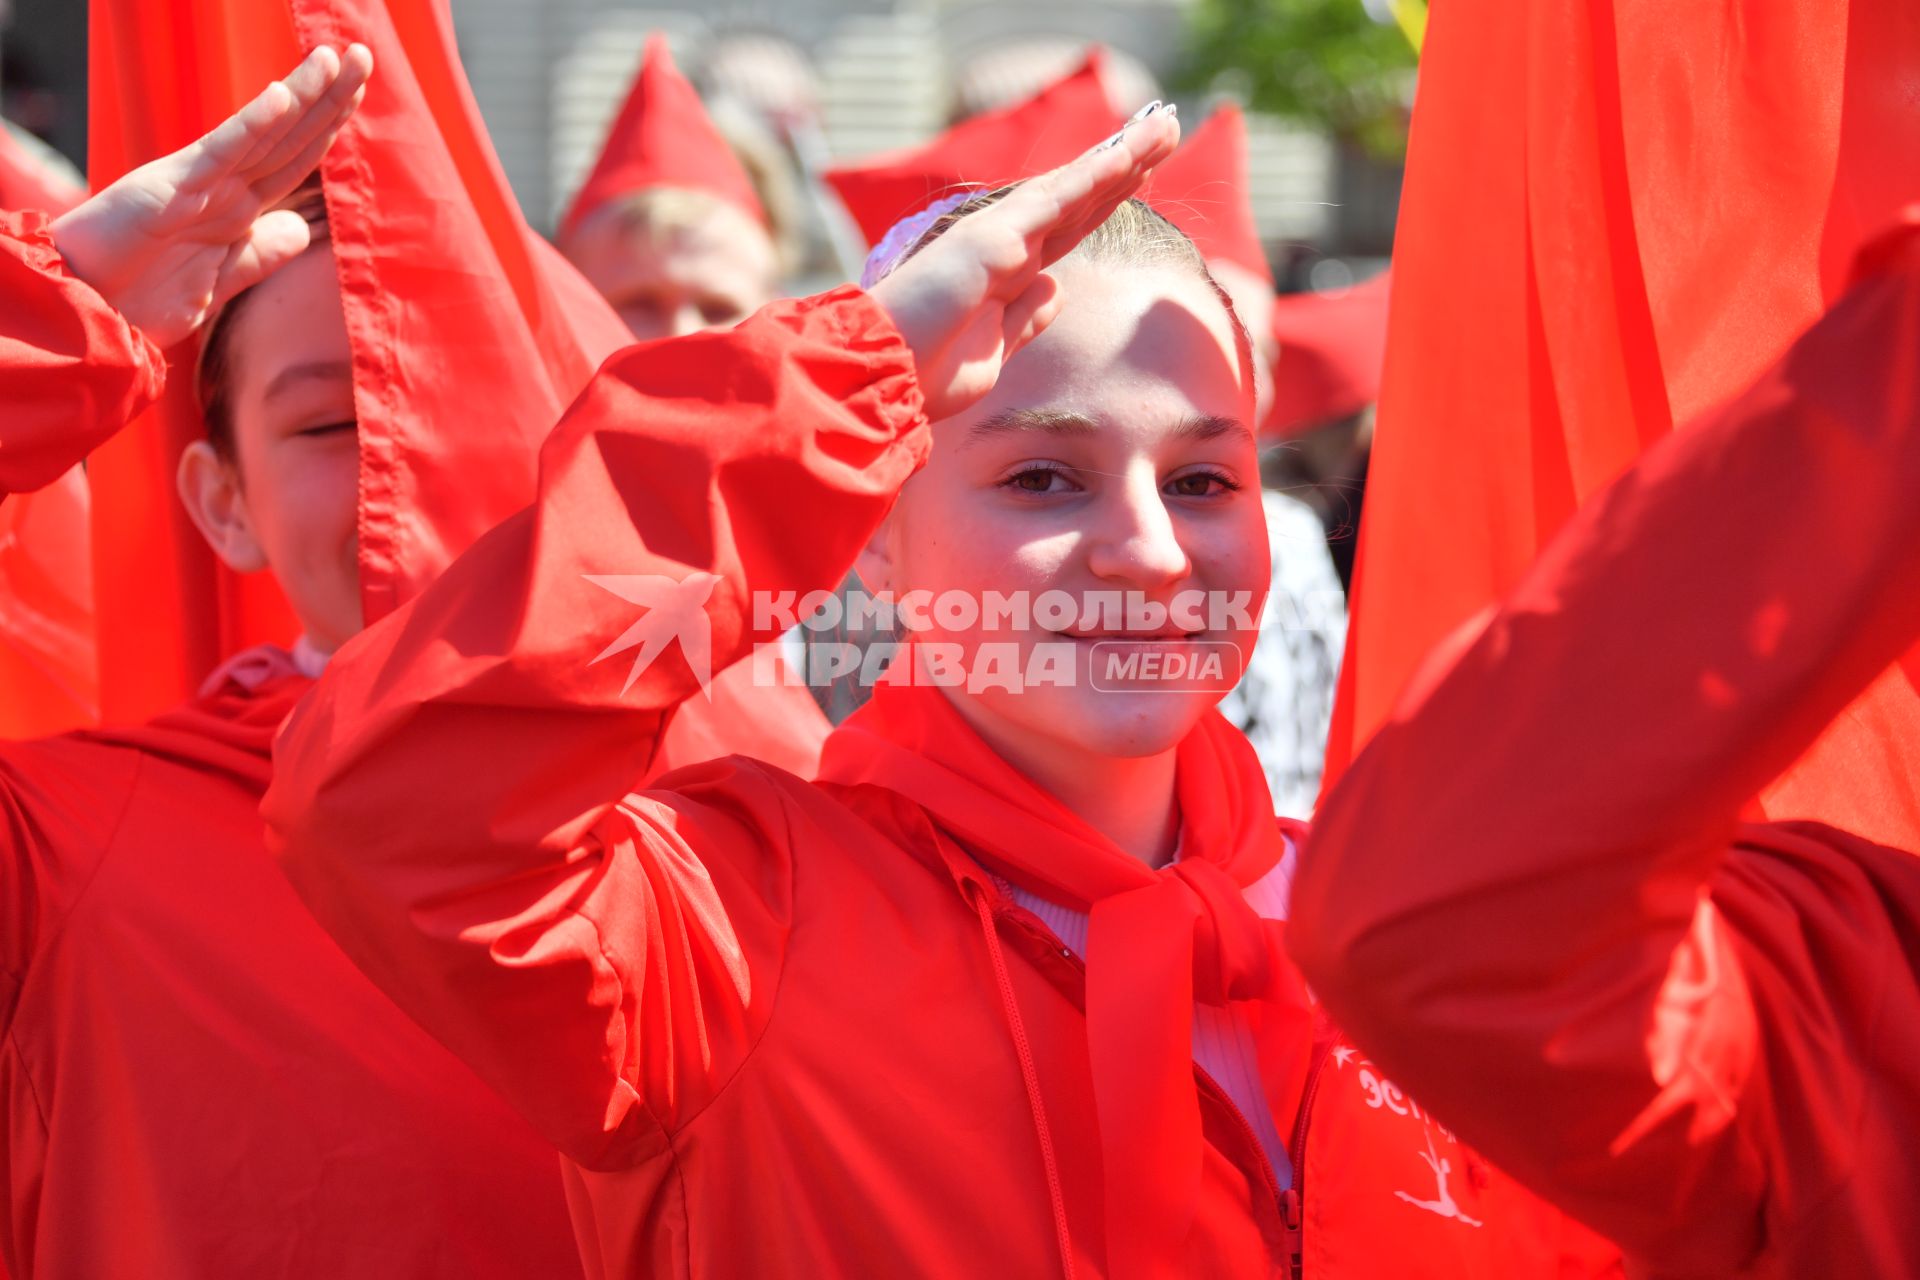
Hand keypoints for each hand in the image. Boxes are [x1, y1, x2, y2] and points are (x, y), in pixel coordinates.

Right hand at [50, 43, 373, 347]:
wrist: (88, 311)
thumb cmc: (138, 298)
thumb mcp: (218, 283)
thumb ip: (259, 256)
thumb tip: (302, 230)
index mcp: (236, 210)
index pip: (293, 158)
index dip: (327, 126)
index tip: (358, 92)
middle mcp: (224, 188)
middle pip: (288, 136)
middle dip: (328, 97)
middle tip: (364, 55)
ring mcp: (200, 182)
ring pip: (262, 132)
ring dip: (301, 94)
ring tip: (333, 58)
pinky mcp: (173, 186)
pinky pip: (221, 151)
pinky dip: (252, 124)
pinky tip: (282, 95)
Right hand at [868, 104, 1178, 422]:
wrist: (880, 374)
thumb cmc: (924, 369)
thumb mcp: (994, 350)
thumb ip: (1025, 316)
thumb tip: (1056, 289)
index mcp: (1008, 270)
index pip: (1072, 225)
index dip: (1110, 197)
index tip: (1146, 173)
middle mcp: (1005, 244)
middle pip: (1081, 197)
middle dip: (1127, 164)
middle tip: (1168, 130)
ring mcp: (998, 237)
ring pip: (1073, 187)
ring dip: (1121, 156)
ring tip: (1164, 126)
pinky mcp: (992, 240)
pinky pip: (1052, 202)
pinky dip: (1090, 177)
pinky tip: (1125, 155)